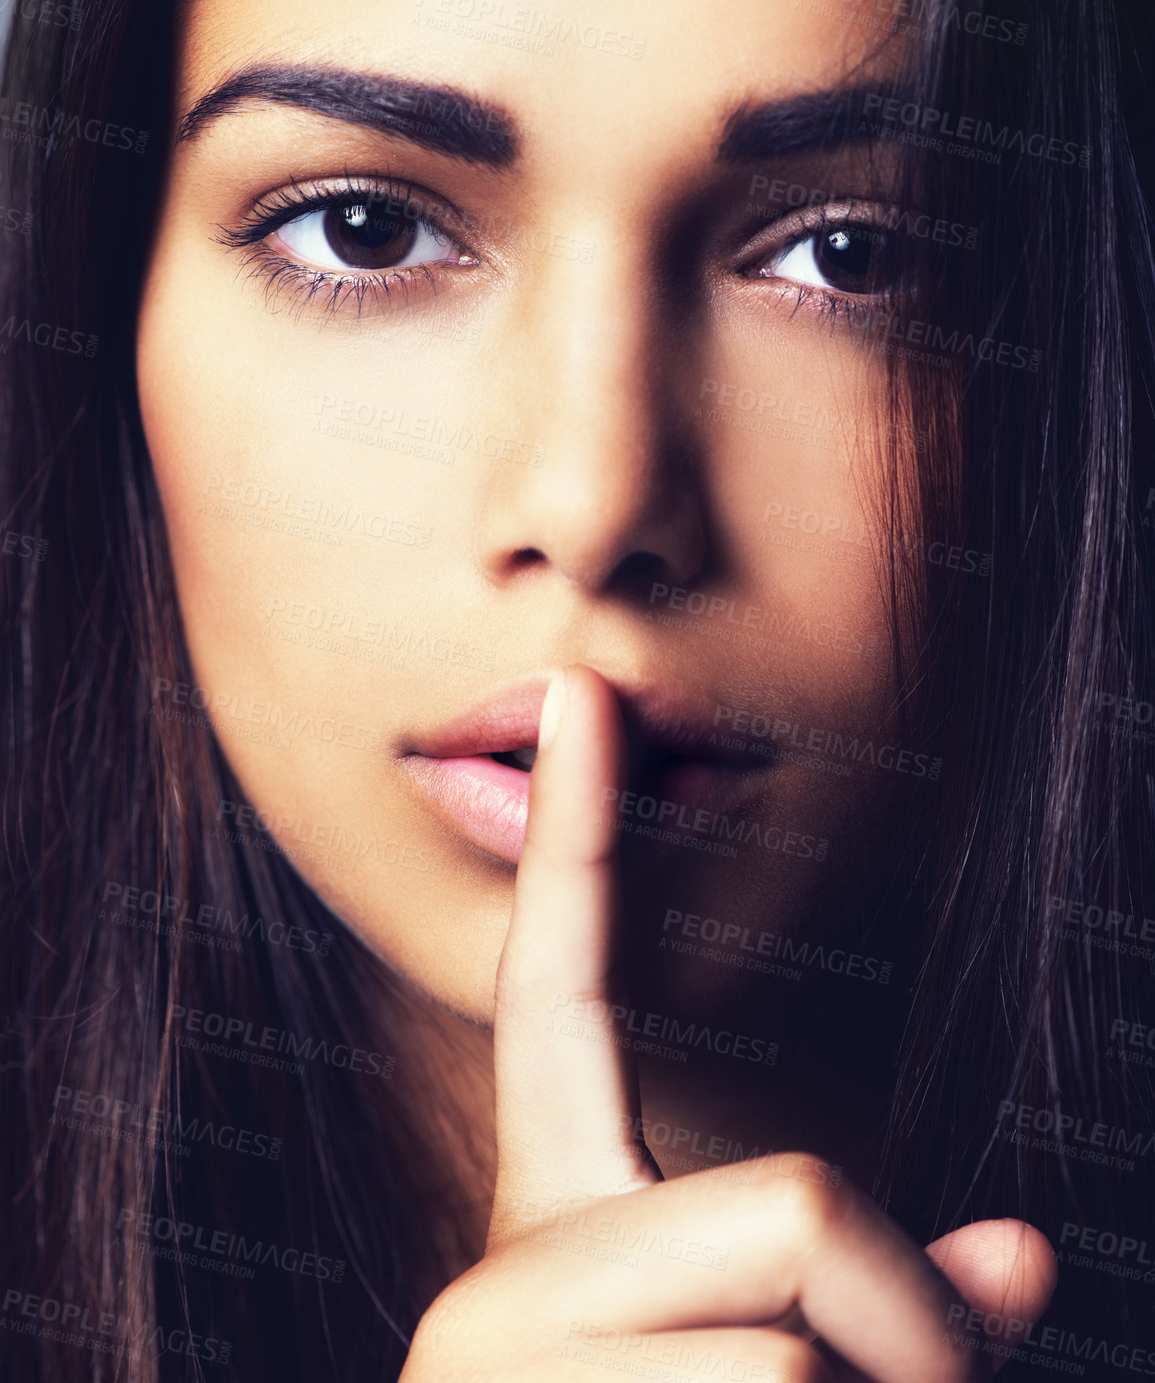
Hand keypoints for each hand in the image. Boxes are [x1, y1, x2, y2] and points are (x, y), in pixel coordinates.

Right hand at [402, 666, 1055, 1380]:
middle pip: (795, 1200)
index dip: (578, 840)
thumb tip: (1031, 1254)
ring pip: (804, 1338)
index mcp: (554, 1227)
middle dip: (910, 1318)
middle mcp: (500, 1280)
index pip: (558, 993)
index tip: (583, 692)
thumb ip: (890, 1295)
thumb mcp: (784, 1374)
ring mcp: (495, 1350)